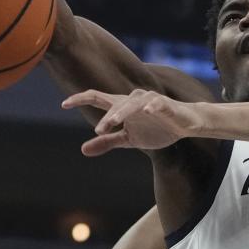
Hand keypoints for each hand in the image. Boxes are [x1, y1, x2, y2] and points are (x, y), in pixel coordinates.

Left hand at [62, 89, 201, 155]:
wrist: (185, 125)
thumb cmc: (156, 129)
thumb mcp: (129, 139)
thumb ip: (107, 141)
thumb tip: (83, 150)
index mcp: (122, 107)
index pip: (97, 98)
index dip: (80, 99)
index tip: (63, 104)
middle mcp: (132, 100)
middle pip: (114, 104)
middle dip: (107, 118)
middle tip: (100, 131)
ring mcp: (149, 100)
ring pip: (132, 103)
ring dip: (122, 112)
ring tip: (114, 122)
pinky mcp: (165, 104)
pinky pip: (156, 103)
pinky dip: (151, 105)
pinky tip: (147, 111)